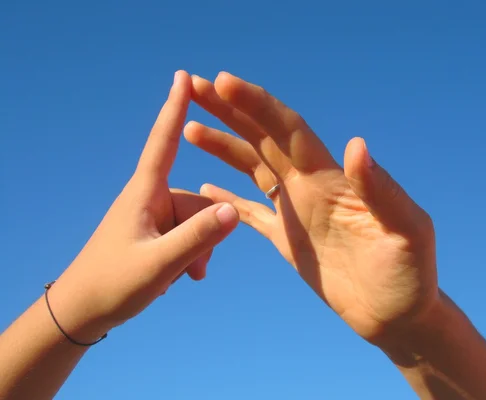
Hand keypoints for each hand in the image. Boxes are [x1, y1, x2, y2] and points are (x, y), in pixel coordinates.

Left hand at [49, 71, 238, 340]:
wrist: (81, 312)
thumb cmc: (112, 284)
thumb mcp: (160, 264)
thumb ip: (197, 238)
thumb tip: (233, 211)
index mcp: (145, 194)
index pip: (163, 142)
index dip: (175, 108)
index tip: (184, 76)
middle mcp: (149, 199)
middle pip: (195, 201)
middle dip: (204, 234)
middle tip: (194, 271)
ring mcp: (150, 217)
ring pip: (194, 221)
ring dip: (197, 249)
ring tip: (186, 277)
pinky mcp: (152, 233)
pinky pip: (184, 233)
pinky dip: (189, 253)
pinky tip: (182, 276)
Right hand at [185, 72, 437, 344]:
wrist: (398, 314)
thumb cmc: (410, 276)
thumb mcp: (406, 232)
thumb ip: (381, 191)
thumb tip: (356, 145)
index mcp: (332, 180)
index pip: (288, 131)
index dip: (257, 105)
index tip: (224, 82)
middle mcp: (310, 187)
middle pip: (263, 138)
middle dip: (230, 111)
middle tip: (195, 85)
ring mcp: (297, 212)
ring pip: (253, 168)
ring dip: (224, 146)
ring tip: (190, 127)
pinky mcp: (287, 240)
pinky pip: (252, 212)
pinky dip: (227, 198)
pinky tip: (204, 186)